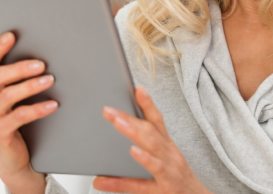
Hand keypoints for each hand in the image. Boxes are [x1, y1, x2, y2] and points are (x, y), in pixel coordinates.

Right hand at [0, 32, 57, 193]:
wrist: (10, 159)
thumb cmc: (12, 123)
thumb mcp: (9, 100)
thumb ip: (12, 80)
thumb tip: (35, 56)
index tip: (12, 35)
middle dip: (19, 68)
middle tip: (41, 63)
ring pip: (8, 95)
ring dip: (31, 86)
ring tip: (50, 80)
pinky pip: (20, 116)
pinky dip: (38, 109)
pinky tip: (53, 104)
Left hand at [93, 87, 211, 193]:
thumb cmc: (175, 188)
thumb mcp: (150, 180)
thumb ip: (123, 180)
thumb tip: (97, 180)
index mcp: (166, 148)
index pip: (156, 121)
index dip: (147, 104)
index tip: (137, 89)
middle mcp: (169, 153)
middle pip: (149, 130)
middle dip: (129, 118)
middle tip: (109, 110)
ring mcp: (171, 166)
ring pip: (152, 145)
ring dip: (134, 132)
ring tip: (118, 122)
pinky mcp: (170, 182)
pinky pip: (156, 168)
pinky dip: (144, 159)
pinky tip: (134, 151)